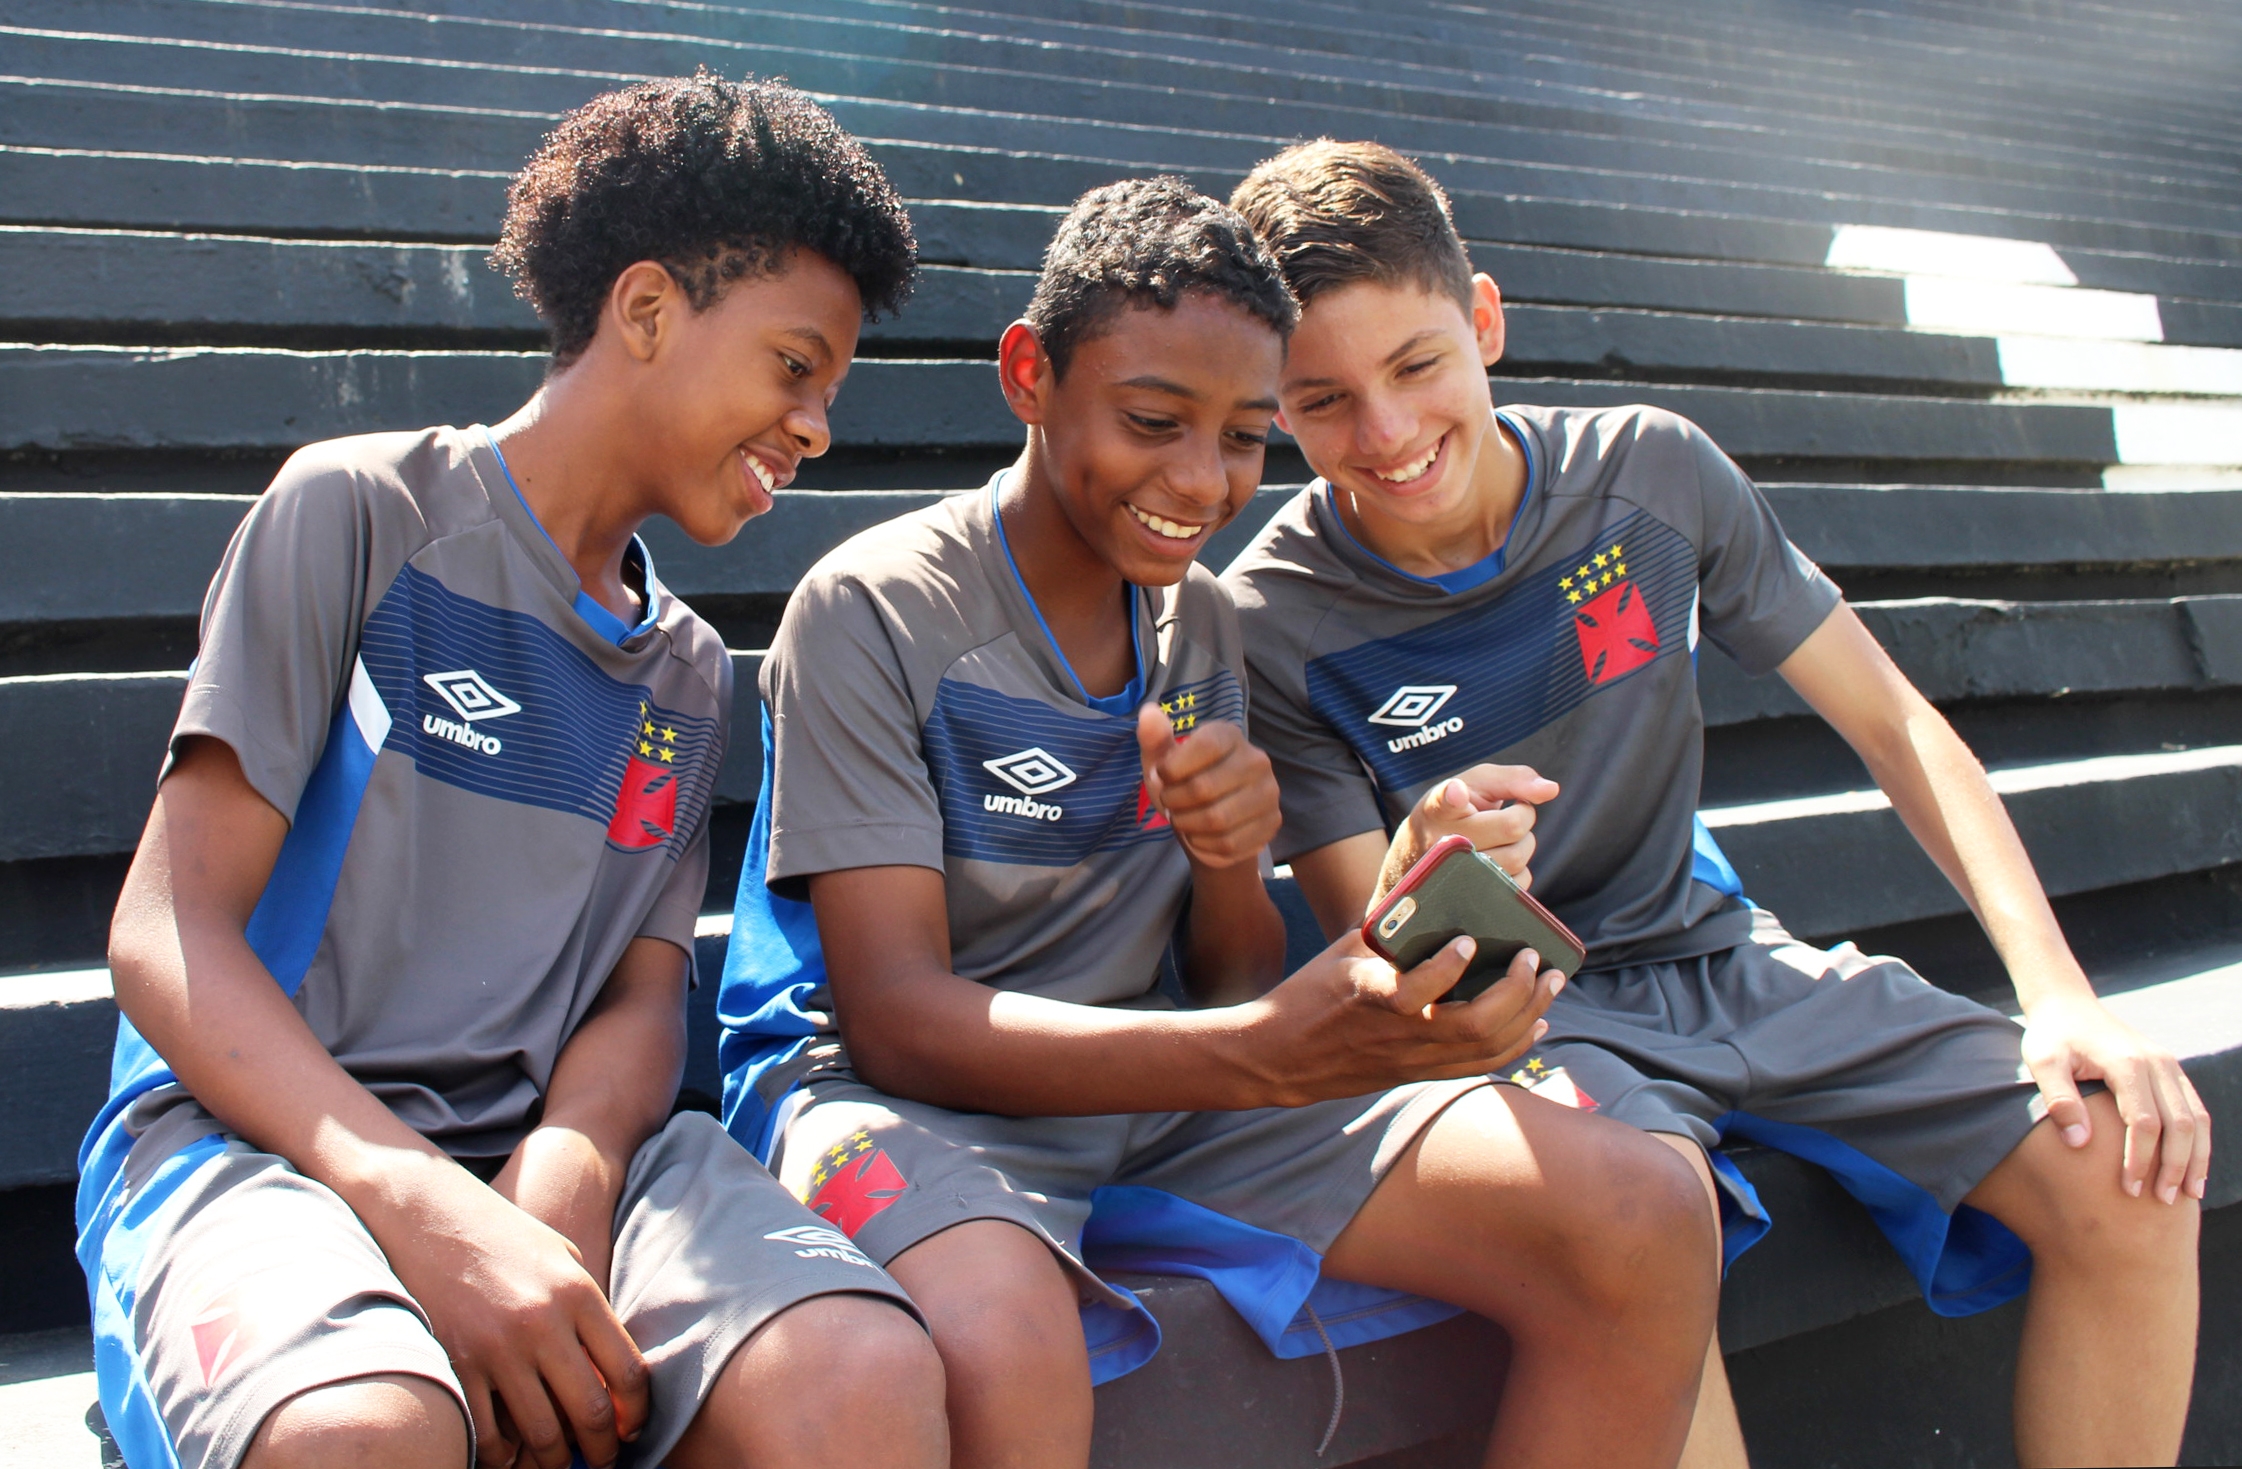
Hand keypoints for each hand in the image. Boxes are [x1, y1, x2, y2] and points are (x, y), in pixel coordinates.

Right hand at [378, 1159, 649, 1468]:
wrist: (431, 1213)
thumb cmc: (506, 1235)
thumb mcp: (564, 1257)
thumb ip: (591, 1312)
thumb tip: (612, 1376)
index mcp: (577, 1292)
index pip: (628, 1371)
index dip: (637, 1412)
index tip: (632, 1428)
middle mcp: (541, 1322)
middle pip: (590, 1410)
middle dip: (603, 1448)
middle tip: (603, 1459)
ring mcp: (496, 1346)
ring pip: (541, 1431)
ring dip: (555, 1459)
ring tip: (559, 1462)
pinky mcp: (456, 1362)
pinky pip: (487, 1431)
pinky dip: (504, 1456)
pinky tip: (512, 1455)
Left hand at [1137, 703, 1280, 868]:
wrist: (1213, 821)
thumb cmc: (1183, 783)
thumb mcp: (1162, 761)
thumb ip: (1154, 739)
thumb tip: (1149, 712)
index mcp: (1229, 736)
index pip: (1204, 747)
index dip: (1173, 768)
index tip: (1161, 776)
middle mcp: (1257, 760)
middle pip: (1204, 788)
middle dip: (1174, 802)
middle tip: (1170, 804)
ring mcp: (1269, 793)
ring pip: (1217, 820)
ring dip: (1187, 825)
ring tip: (1183, 820)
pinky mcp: (1272, 823)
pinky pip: (1229, 843)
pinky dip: (1204, 845)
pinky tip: (1200, 837)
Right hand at [1241, 929, 1563, 1105]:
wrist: (1280, 1056)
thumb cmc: (1310, 993)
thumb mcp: (1341, 952)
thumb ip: (1387, 932)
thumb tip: (1434, 896)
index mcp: (1369, 997)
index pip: (1413, 992)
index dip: (1446, 968)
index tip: (1467, 940)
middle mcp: (1397, 1034)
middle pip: (1472, 1026)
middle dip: (1515, 993)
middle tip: (1536, 959)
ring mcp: (1412, 1059)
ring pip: (1485, 1048)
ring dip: (1527, 1015)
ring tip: (1549, 983)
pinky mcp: (1419, 1073)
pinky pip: (1479, 1065)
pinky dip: (1516, 1043)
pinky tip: (1537, 1022)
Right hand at [1380, 764, 1559, 898]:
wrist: (1421, 852)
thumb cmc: (1457, 811)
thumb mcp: (1476, 785)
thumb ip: (1513, 779)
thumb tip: (1551, 790)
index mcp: (1439, 808)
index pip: (1445, 802)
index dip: (1453, 797)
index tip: (1457, 792)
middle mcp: (1442, 843)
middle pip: (1511, 828)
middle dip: (1522, 817)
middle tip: (1506, 815)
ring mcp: (1456, 876)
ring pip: (1518, 857)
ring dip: (1521, 844)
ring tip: (1498, 838)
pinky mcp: (1473, 899)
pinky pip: (1518, 882)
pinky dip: (1518, 869)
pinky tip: (1497, 859)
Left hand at [2020, 993, 2209, 1204]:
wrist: (2067, 1006)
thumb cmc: (2051, 1038)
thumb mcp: (2041, 1062)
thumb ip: (2058, 1099)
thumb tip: (2079, 1143)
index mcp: (2127, 1062)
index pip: (2144, 1122)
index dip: (2140, 1159)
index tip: (2129, 1190)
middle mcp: (2157, 1063)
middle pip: (2180, 1124)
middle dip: (2174, 1166)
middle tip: (2162, 1202)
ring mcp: (2169, 1065)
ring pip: (2197, 1118)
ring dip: (2196, 1158)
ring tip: (2188, 1195)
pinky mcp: (2171, 1071)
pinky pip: (2196, 1109)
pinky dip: (2200, 1141)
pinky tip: (2193, 1169)